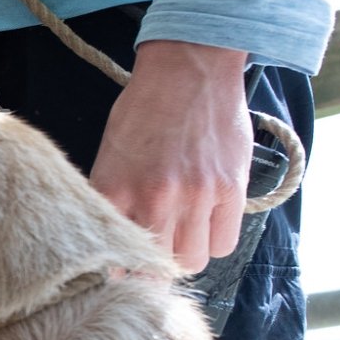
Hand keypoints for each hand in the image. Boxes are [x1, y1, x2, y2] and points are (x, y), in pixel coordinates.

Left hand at [89, 40, 251, 273]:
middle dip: (152, 268)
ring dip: (185, 254)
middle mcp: (155, 198)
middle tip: (153, 255)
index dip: (119, 269)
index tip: (120, 270)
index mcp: (116, 189)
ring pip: (192, 261)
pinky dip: (215, 240)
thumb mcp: (109, 152)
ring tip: (181, 235)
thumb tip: (110, 242)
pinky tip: (206, 223)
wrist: (188, 69)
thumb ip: (110, 198)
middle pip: (155, 268)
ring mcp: (196, 196)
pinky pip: (224, 242)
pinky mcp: (230, 189)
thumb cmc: (144, 109)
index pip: (115, 255)